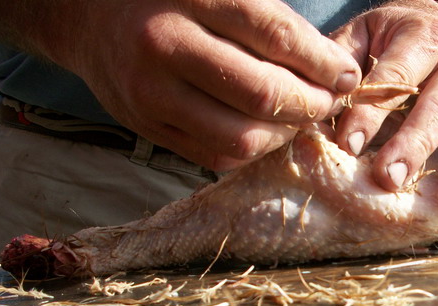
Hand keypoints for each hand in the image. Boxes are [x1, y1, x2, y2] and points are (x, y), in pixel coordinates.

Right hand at [47, 1, 361, 170]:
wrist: (91, 17)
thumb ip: (276, 24)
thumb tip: (335, 69)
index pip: (276, 37)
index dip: (323, 63)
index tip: (346, 74)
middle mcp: (167, 45)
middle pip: (263, 94)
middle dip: (311, 104)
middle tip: (328, 101)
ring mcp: (151, 93)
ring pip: (242, 136)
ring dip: (285, 134)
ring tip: (299, 118)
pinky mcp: (146, 127)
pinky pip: (216, 156)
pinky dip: (254, 150)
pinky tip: (266, 131)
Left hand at [331, 0, 437, 204]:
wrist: (428, 23)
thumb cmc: (384, 40)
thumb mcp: (359, 37)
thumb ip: (341, 63)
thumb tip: (322, 98)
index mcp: (421, 39)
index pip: (395, 76)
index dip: (371, 110)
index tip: (349, 143)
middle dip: (415, 144)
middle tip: (390, 177)